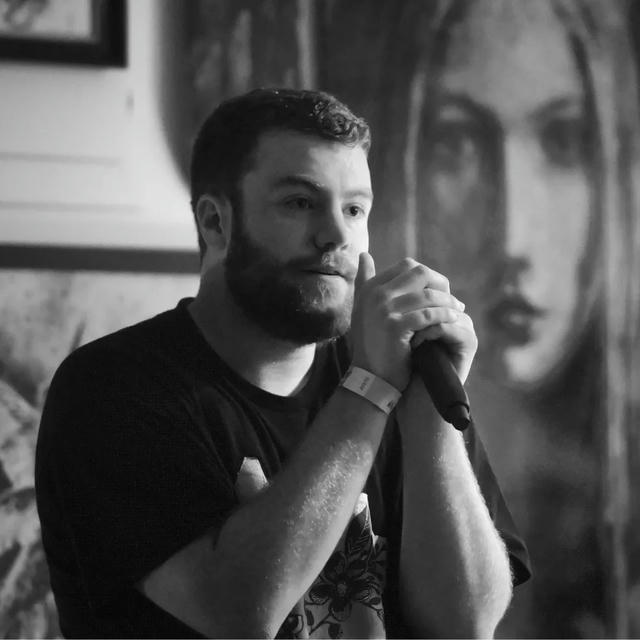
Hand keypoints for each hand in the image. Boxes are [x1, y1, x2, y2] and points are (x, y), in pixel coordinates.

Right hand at [350, 254, 470, 390]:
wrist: (370, 378)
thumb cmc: (372, 345)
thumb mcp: (363, 310)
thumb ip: (364, 282)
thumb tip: (364, 254)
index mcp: (370, 288)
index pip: (407, 266)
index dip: (429, 276)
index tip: (440, 289)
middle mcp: (375, 295)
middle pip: (419, 273)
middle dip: (441, 284)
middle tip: (452, 298)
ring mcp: (384, 310)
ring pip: (428, 295)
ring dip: (448, 302)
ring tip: (458, 310)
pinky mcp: (397, 327)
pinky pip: (430, 315)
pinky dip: (445, 316)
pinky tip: (453, 320)